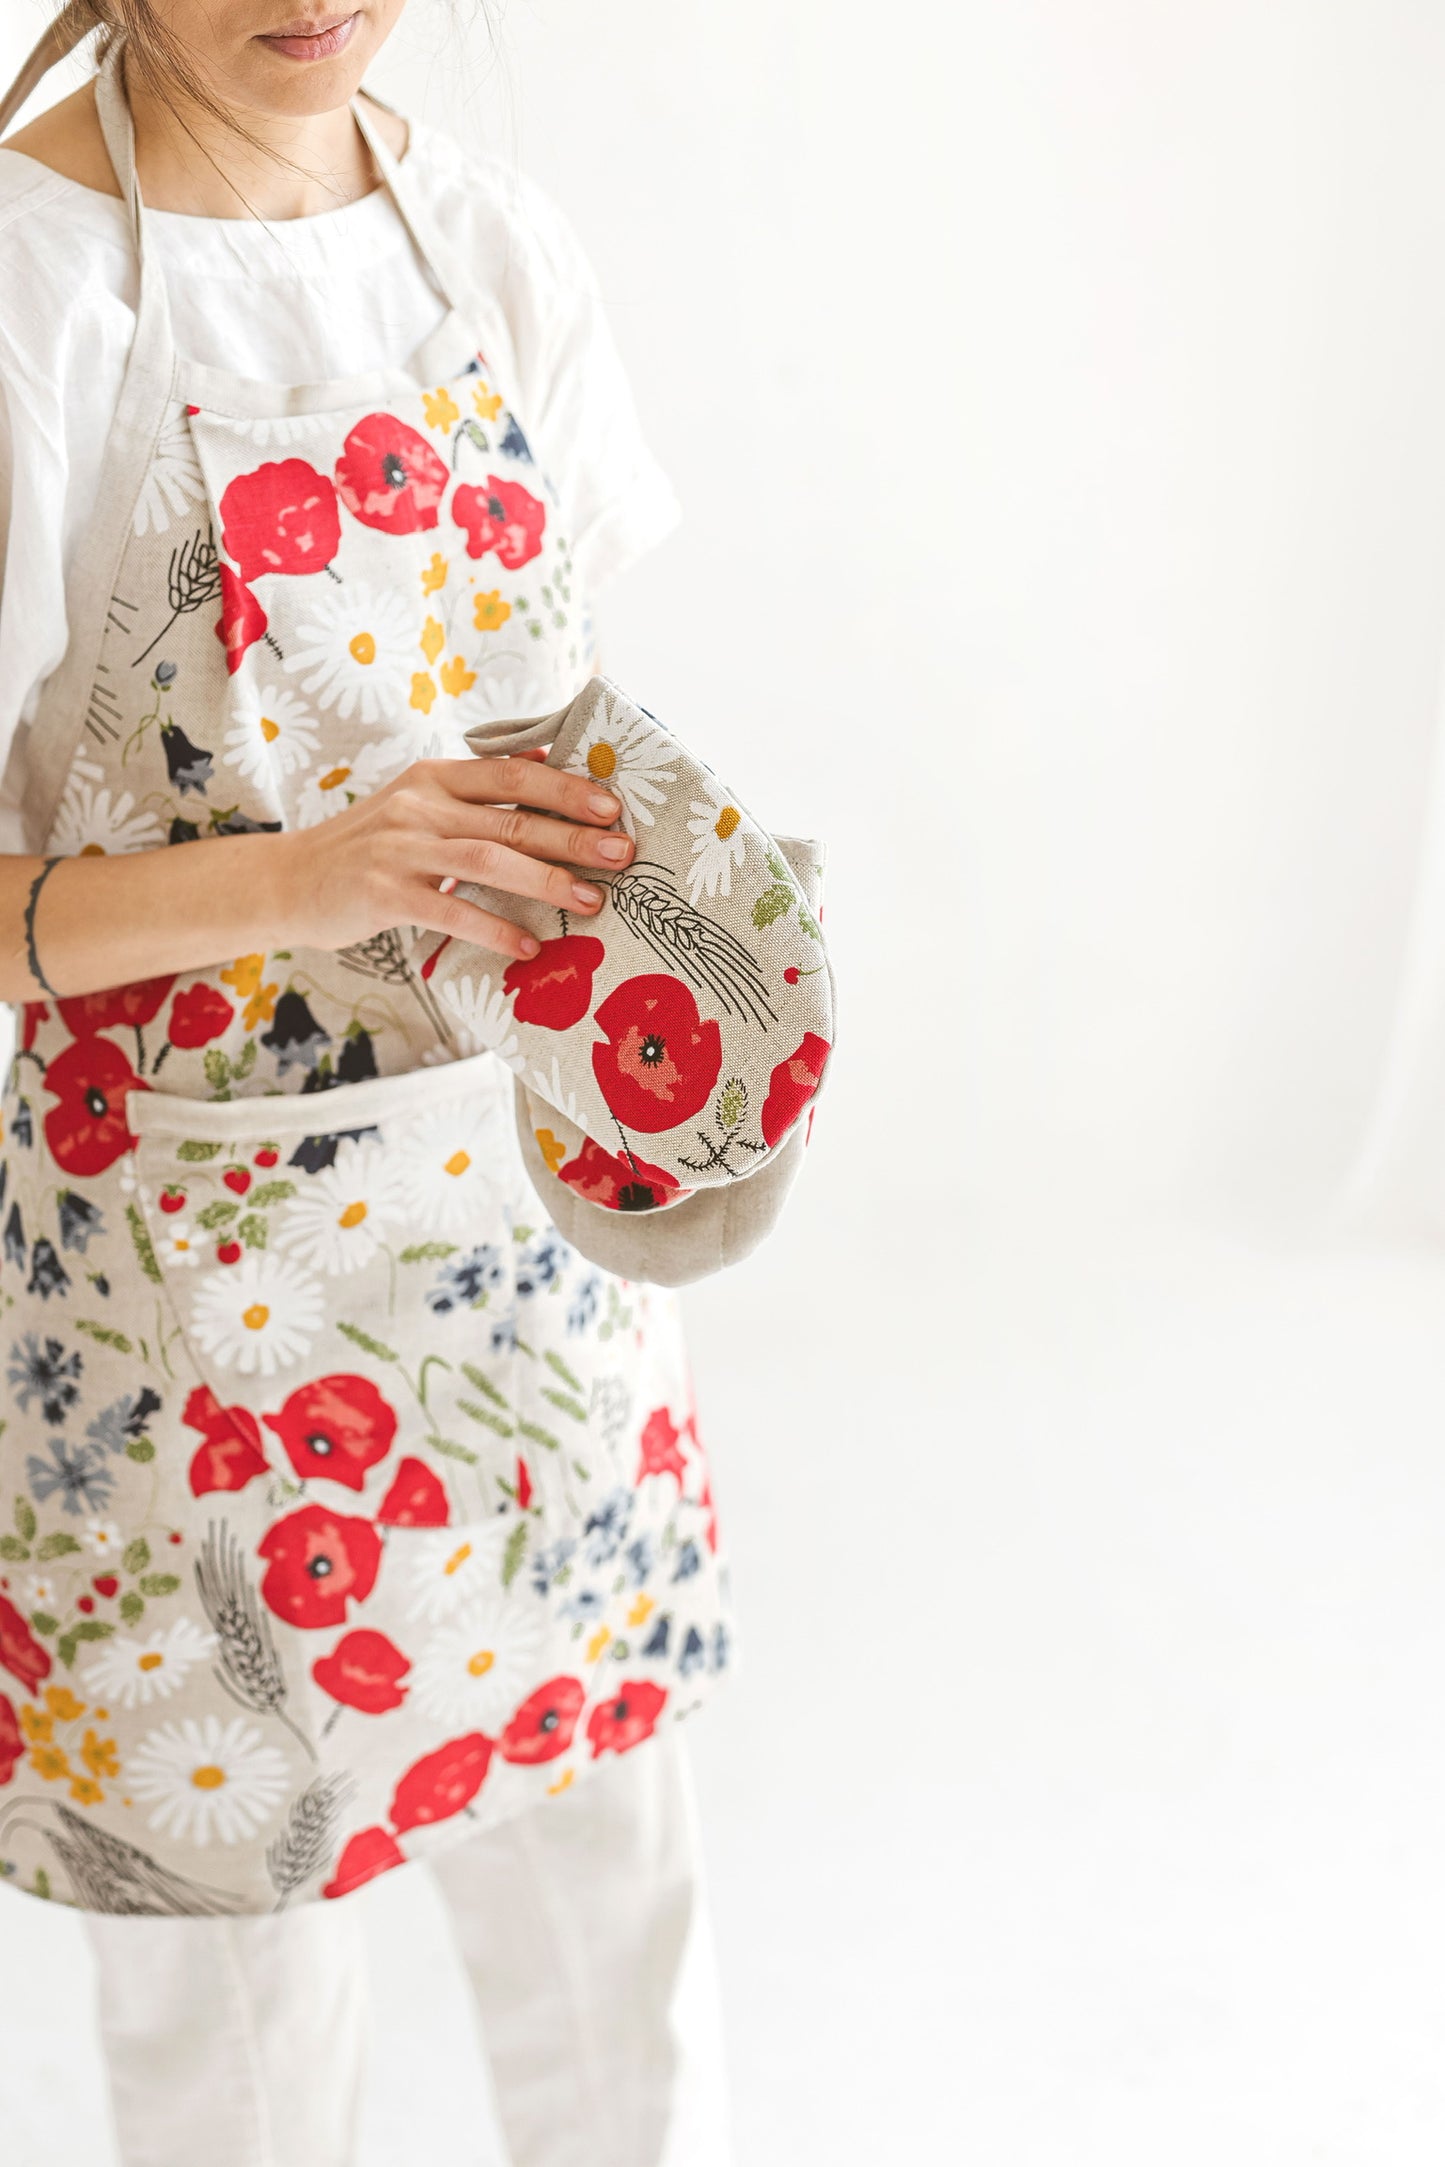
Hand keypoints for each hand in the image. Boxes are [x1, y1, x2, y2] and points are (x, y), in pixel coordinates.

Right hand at [272, 751, 634, 961]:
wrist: (290, 881)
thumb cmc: (368, 848)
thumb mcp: (418, 806)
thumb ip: (475, 794)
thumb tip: (545, 765)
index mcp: (434, 777)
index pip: (511, 775)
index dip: (564, 788)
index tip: (610, 806)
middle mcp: (419, 805)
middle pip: (511, 818)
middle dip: (572, 837)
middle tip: (622, 854)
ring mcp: (400, 848)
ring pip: (488, 860)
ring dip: (546, 881)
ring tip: (590, 900)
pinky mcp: (384, 893)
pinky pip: (452, 911)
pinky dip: (495, 927)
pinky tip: (528, 945)